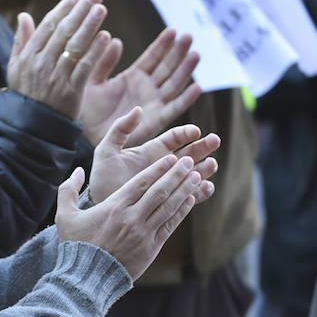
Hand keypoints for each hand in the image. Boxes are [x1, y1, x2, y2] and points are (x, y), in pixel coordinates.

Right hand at [5, 0, 120, 119]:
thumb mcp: (15, 68)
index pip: (48, 26)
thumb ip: (21, 41)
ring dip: (90, 25)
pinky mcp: (71, 91)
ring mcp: (56, 77)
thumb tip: (23, 16)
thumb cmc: (25, 95)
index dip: (63, 9)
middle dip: (80, 11)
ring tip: (101, 9)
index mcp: (28, 56)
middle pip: (63, 32)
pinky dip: (95, 52)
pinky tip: (106, 37)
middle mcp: (41, 64)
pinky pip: (85, 67)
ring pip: (75, 46)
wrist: (30, 128)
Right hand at [55, 152, 208, 281]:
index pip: (141, 182)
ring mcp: (143, 233)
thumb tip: (76, 170)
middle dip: (176, 174)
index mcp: (113, 207)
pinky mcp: (151, 248)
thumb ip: (68, 190)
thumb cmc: (76, 246)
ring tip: (196, 176)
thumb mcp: (64, 216)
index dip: (158, 168)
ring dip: (184, 190)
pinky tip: (190, 200)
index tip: (171, 158)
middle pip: (159, 191)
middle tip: (189, 161)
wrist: (87, 279)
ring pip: (169, 206)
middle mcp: (131, 217)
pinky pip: (170, 226)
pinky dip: (181, 212)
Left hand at [78, 27, 200, 145]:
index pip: (152, 57)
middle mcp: (146, 89)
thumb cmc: (85, 110)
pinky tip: (197, 87)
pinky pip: (174, 108)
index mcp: (132, 77)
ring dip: (186, 70)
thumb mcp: (92, 81)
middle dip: (178, 52)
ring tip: (195, 54)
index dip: (163, 44)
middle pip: (167, 67)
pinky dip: (186, 99)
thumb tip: (115, 40)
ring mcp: (153, 103)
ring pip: (174, 83)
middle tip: (188, 36)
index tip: (174, 30)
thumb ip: (104, 62)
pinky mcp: (156, 120)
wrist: (83, 136)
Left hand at [89, 109, 218, 204]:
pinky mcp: (171, 201)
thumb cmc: (102, 178)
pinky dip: (200, 191)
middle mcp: (164, 166)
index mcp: (152, 151)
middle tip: (215, 141)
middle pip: (190, 153)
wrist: (101, 206)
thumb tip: (138, 109)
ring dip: (205, 168)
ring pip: (194, 173)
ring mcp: (169, 184)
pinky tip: (205, 186)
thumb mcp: (107, 151)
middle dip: (203, 146)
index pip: (174, 137)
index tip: (195, 131)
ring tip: (212, 164)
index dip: (186, 133)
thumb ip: (120, 129)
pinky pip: (190, 195)